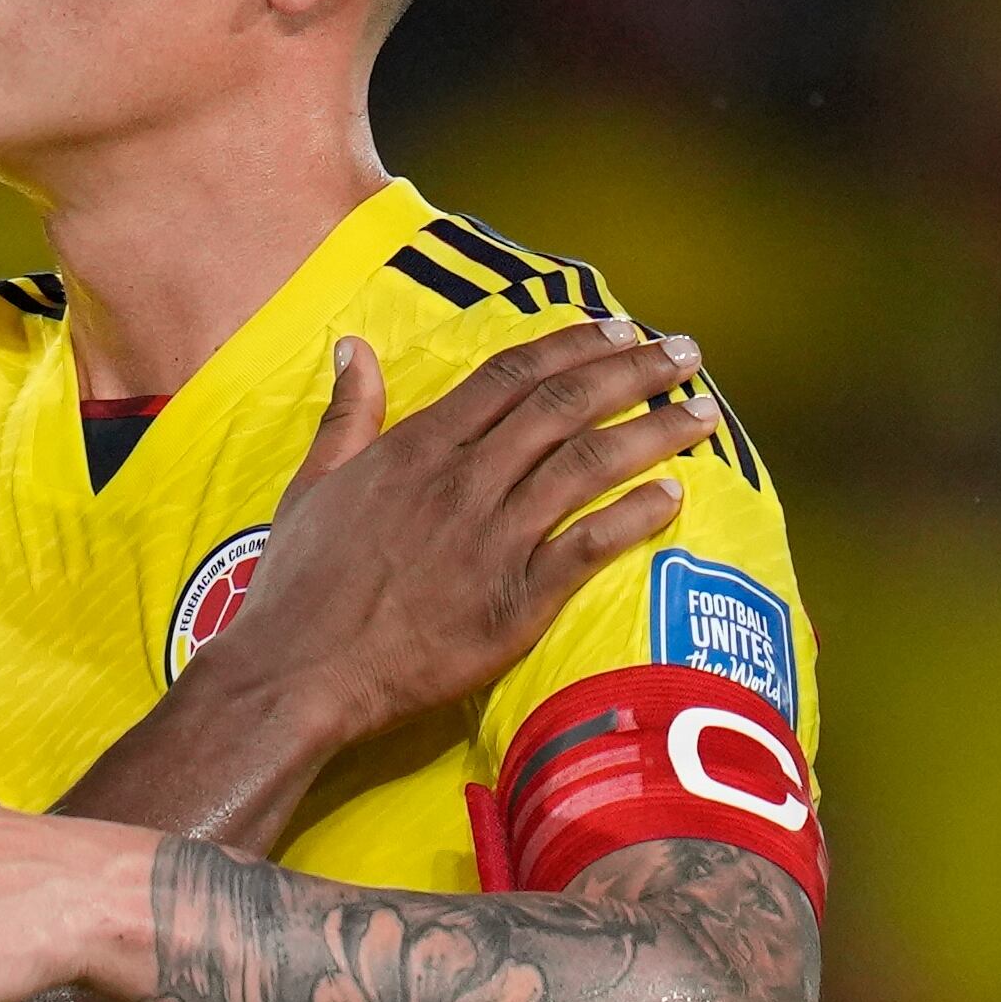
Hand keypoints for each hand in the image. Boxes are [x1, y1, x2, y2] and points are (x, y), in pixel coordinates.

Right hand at [197, 317, 719, 748]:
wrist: (299, 671)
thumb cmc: (298, 584)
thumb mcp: (311, 484)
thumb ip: (347, 415)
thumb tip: (353, 346)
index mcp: (418, 448)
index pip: (510, 376)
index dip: (572, 346)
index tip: (618, 330)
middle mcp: (463, 481)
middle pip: (564, 406)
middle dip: (633, 372)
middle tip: (683, 352)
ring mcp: (493, 539)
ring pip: (589, 464)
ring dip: (654, 432)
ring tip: (702, 412)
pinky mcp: (516, 599)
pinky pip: (591, 546)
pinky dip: (636, 516)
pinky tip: (672, 497)